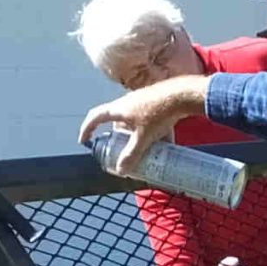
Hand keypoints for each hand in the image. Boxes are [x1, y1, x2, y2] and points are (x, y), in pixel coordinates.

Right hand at [80, 75, 211, 172]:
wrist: (182, 95)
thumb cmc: (158, 113)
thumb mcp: (144, 138)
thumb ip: (132, 155)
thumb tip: (121, 170)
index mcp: (118, 109)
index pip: (95, 117)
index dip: (87, 129)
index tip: (84, 140)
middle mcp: (127, 102)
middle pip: (116, 121)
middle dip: (119, 138)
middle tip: (122, 151)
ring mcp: (142, 101)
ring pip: (135, 122)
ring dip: (138, 136)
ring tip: (146, 150)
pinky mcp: (156, 102)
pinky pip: (150, 120)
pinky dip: (154, 132)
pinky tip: (165, 143)